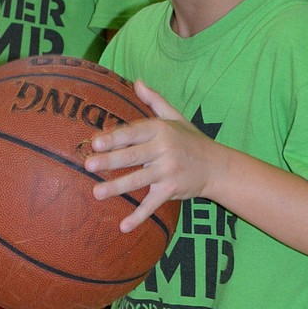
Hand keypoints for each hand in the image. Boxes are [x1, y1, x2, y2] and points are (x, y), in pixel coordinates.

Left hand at [84, 79, 223, 231]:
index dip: (115, 137)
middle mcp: (164, 150)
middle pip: (132, 156)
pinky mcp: (171, 191)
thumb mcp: (176, 117)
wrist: (218, 166)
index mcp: (161, 130)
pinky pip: (152, 204)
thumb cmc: (192, 140)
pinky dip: (138, 216)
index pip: (133, 133)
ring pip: (138, 180)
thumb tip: (137, 82)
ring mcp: (168, 172)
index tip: (96, 141)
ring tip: (96, 193)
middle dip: (110, 161)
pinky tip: (123, 226)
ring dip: (117, 188)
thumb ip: (155, 101)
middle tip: (88, 164)